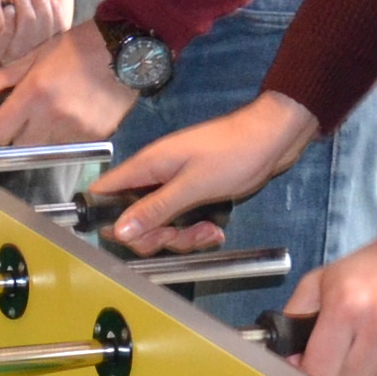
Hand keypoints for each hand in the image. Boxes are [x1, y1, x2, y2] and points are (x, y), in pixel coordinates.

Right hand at [0, 0, 76, 68]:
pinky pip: (56, 36)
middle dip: (25, 20)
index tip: (9, 8)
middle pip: (17, 52)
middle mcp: (11, 51)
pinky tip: (49, 2)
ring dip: (40, 13)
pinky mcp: (56, 41)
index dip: (3, 32)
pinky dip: (54, 14)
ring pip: (39, 44)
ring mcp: (34, 49)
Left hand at [0, 22, 136, 146]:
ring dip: (43, 139)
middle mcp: (53, 117)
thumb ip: (1, 79)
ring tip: (54, 115)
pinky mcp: (95, 138)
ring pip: (45, 151)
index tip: (6, 118)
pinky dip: (66, 138)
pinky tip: (73, 117)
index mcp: (33, 94)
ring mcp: (76, 131)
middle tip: (29, 118)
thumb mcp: (34, 55)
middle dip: (18, 137)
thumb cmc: (75, 48)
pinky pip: (70, 148)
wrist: (124, 51)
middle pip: (19, 149)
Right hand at [85, 93, 316, 253]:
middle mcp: (153, 178)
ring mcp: (173, 186)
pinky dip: (195, 231)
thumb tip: (118, 231)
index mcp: (145, 167)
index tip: (132, 237)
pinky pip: (181, 221)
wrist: (274, 138)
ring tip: (208, 232)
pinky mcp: (192, 195)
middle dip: (154, 236)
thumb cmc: (233, 153)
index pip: (103, 194)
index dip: (107, 219)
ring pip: (159, 225)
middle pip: (132, 219)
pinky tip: (215, 230)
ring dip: (181, 237)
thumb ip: (155, 209)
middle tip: (179, 235)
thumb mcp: (193, 185)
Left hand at [275, 226, 376, 375]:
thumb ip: (295, 315)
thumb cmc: (376, 267)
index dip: (309, 370)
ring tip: (375, 336)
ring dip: (366, 368)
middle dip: (336, 370)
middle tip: (346, 344)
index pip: (317, 371)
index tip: (310, 363)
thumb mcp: (323, 279)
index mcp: (347, 308)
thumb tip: (287, 356)